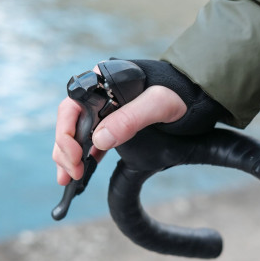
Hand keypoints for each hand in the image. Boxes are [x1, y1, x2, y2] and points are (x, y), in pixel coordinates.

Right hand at [52, 67, 186, 185]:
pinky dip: (84, 156)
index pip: (72, 105)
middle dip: (65, 150)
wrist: (195, 96)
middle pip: (70, 122)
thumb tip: (99, 139)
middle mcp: (99, 94)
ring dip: (70, 156)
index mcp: (102, 81)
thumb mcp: (158, 104)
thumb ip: (131, 118)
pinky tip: (82, 171)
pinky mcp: (114, 123)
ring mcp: (105, 110)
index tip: (75, 154)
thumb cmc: (178, 93)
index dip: (66, 131)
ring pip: (78, 133)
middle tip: (71, 173)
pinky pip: (92, 139)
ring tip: (67, 179)